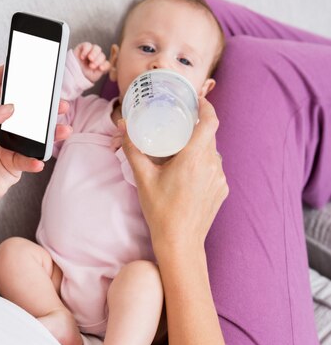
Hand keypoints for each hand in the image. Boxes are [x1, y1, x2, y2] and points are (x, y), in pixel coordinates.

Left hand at [0, 65, 72, 220]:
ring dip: (48, 131)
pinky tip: (39, 161)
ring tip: (62, 129)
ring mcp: (6, 146)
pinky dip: (37, 159)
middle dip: (39, 104)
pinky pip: (31, 158)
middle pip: (21, 108)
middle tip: (56, 102)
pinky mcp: (14, 165)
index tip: (23, 67)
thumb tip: (9, 106)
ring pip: (32, 133)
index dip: (6, 74)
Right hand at [74, 42, 110, 82]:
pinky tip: (82, 57)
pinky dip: (86, 50)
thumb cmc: (83, 75)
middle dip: (97, 61)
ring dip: (94, 54)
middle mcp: (97, 57)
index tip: (100, 68)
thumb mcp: (93, 76)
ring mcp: (91, 51)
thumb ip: (100, 71)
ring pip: (97, 48)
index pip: (107, 63)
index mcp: (101, 65)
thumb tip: (103, 65)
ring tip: (89, 59)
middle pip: (102, 56)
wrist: (73, 73)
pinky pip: (87, 45)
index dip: (105, 65)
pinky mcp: (84, 47)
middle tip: (91, 66)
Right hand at [119, 97, 227, 254]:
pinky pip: (214, 170)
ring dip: (199, 150)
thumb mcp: (143, 178)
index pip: (210, 121)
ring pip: (212, 153)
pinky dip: (203, 167)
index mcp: (194, 157)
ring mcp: (220, 178)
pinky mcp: (222, 190)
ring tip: (181, 156)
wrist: (180, 243)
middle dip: (196, 130)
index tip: (198, 101)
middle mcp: (212, 164)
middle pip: (209, 136)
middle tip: (179, 129)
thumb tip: (124, 127)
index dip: (207, 106)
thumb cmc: (161, 212)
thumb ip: (133, 149)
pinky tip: (188, 178)